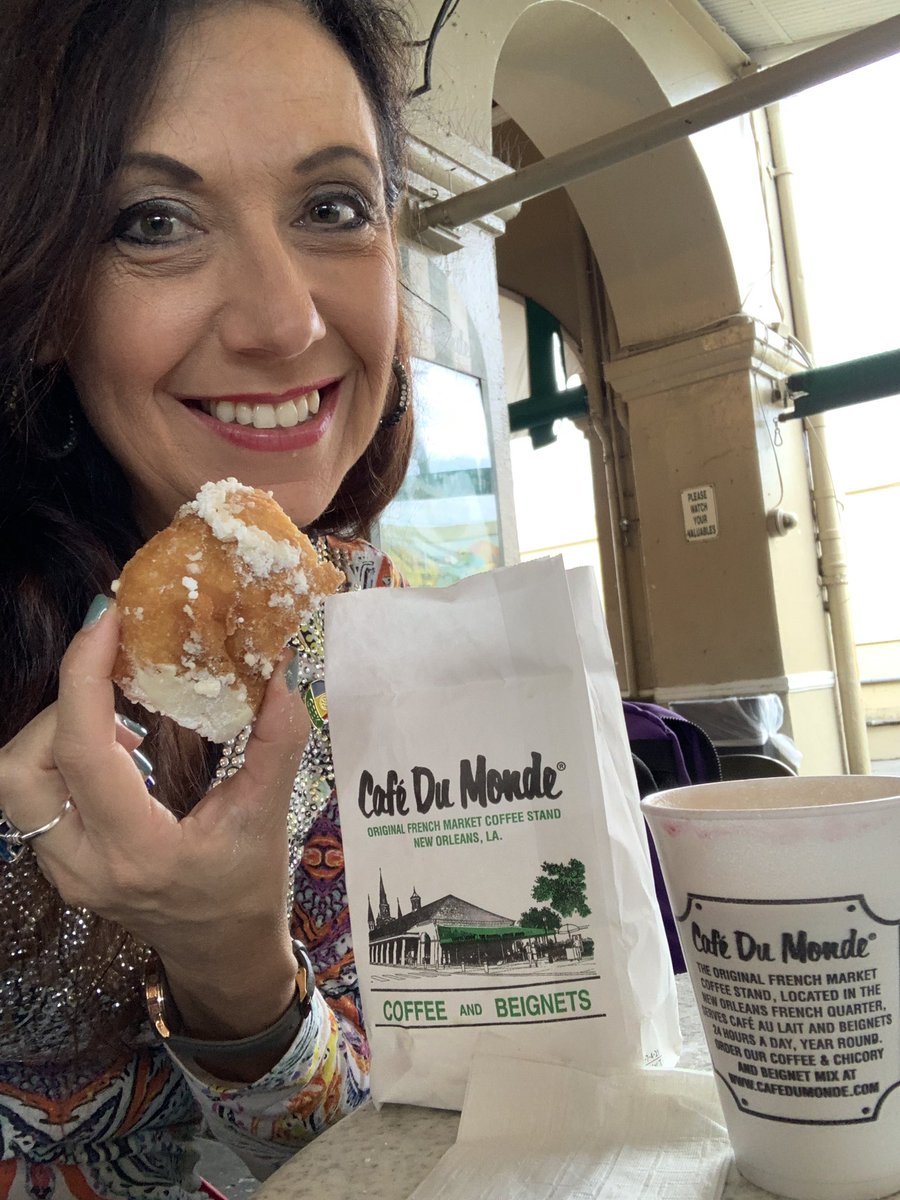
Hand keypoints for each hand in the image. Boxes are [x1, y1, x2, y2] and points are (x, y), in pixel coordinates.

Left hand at [0, 600, 309, 1039]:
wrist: (222, 955)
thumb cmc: (248, 890)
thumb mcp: (268, 815)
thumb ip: (276, 740)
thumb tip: (285, 667)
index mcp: (138, 850)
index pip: (83, 752)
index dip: (84, 676)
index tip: (107, 620)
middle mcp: (85, 864)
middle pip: (21, 769)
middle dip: (60, 709)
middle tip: (115, 683)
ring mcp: (64, 869)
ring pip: (17, 784)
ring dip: (57, 735)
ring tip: (120, 723)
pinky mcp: (60, 864)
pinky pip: (35, 798)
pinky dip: (63, 758)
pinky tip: (117, 752)